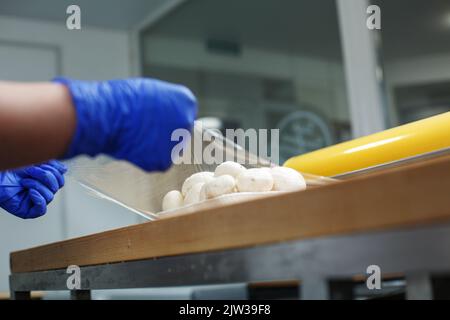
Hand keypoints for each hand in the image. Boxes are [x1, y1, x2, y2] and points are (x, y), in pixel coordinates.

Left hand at [0, 160, 66, 218]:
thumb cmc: (11, 171)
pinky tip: (30, 191)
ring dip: (37, 185)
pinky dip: (38, 198)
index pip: (60, 180)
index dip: (55, 171)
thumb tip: (65, 169)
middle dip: (45, 176)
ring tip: (25, 181)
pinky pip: (41, 209)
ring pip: (50, 196)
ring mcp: (35, 202)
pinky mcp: (28, 211)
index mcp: (44, 182)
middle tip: (31, 171)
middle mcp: (42, 192)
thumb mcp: (34, 164)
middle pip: (57, 187)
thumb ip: (50, 165)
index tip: (43, 164)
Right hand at [55, 77, 196, 170]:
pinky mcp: (164, 161)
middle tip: (146, 130)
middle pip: (180, 133)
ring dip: (157, 147)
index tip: (157, 120)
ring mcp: (177, 143)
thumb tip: (168, 116)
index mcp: (187, 102)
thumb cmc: (123, 99)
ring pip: (170, 149)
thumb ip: (168, 105)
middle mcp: (187, 122)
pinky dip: (146, 157)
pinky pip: (157, 161)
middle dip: (166, 134)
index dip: (169, 118)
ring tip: (137, 136)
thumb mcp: (153, 93)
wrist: (109, 116)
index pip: (185, 114)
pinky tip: (135, 146)